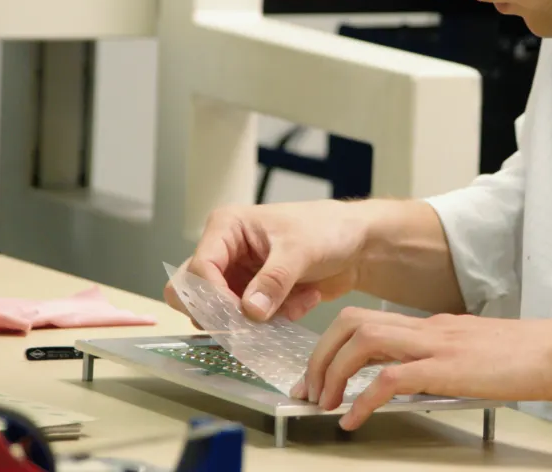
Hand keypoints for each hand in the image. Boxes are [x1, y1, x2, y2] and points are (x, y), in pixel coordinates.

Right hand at [164, 201, 369, 322]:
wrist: (357, 244)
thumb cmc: (328, 229)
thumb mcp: (300, 250)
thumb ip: (274, 280)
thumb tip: (250, 312)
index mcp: (227, 228)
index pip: (199, 269)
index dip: (213, 298)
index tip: (239, 317)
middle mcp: (225, 252)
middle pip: (194, 294)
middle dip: (225, 313)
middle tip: (256, 320)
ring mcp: (238, 276)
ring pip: (223, 314)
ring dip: (260, 317)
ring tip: (294, 301)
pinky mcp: (254, 297)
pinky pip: (250, 322)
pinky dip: (277, 318)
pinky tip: (304, 299)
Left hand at [291, 308, 551, 429]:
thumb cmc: (535, 357)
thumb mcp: (481, 354)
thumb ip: (449, 360)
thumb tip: (421, 381)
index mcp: (435, 325)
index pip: (370, 321)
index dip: (336, 345)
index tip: (322, 373)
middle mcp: (429, 328)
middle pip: (353, 323)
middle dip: (321, 354)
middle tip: (309, 388)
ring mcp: (437, 344)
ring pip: (362, 341)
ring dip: (333, 372)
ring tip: (323, 403)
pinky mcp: (447, 368)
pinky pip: (388, 380)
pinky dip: (362, 400)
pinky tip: (354, 420)